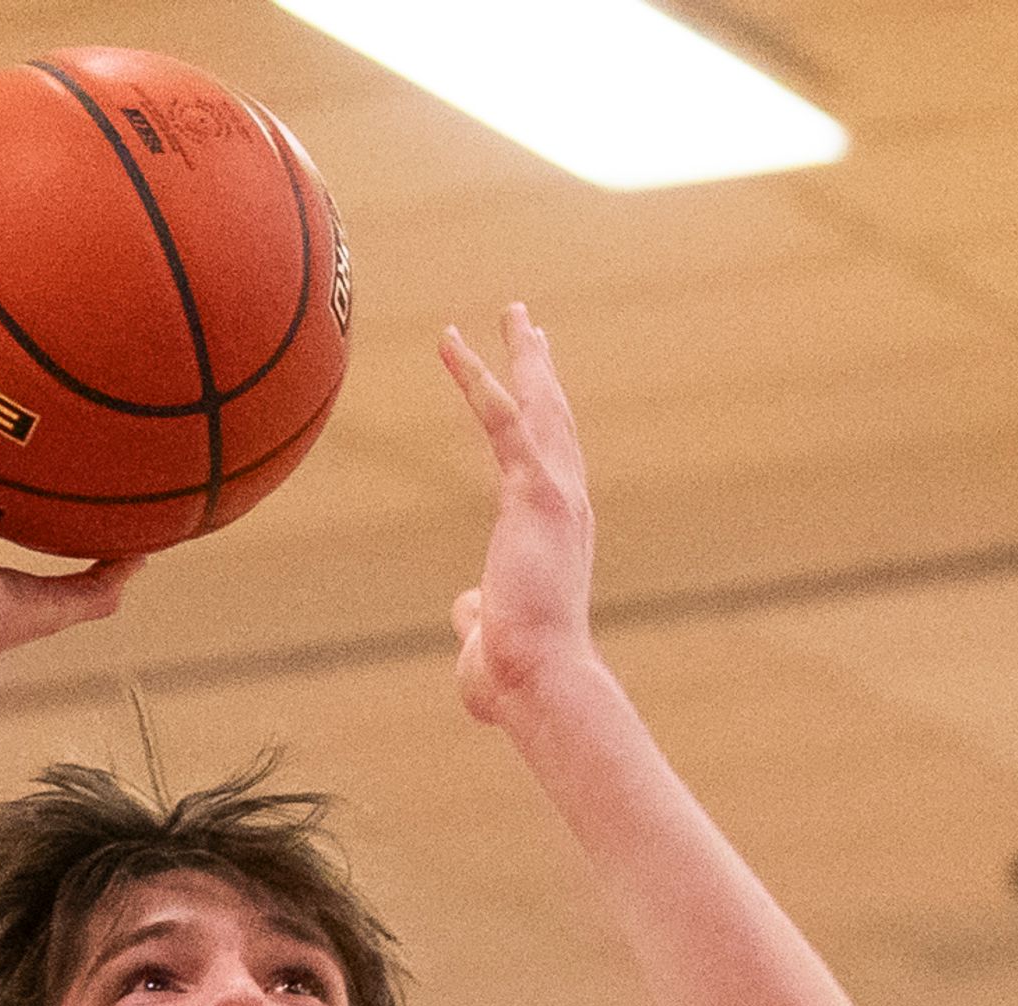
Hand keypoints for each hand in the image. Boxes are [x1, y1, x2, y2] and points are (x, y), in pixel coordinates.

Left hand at [438, 304, 599, 726]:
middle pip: (555, 420)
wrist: (541, 681)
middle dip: (541, 370)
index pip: (550, 463)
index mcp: (558, 535)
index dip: (543, 420)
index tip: (536, 385)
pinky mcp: (536, 493)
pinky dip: (476, 376)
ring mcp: (557, 495)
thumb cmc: (518, 676)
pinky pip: (501, 418)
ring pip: (539, 408)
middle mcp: (568, 506)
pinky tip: (450, 343)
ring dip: (525, 356)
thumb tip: (466, 610)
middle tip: (529, 326)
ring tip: (514, 312)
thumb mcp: (489, 634)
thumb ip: (475, 614)